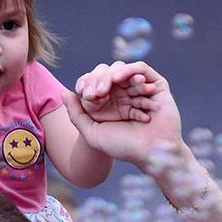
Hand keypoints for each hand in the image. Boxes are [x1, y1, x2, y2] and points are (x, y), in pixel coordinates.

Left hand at [62, 61, 182, 166]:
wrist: (150, 153)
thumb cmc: (123, 146)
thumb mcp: (92, 133)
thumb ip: (76, 115)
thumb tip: (65, 93)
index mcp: (109, 103)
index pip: (93, 83)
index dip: (87, 83)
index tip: (84, 93)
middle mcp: (124, 94)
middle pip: (106, 73)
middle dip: (98, 79)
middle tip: (97, 93)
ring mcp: (139, 89)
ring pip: (122, 69)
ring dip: (113, 74)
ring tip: (110, 84)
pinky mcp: (156, 85)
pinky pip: (141, 69)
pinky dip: (130, 69)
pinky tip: (121, 78)